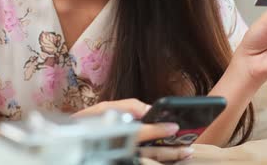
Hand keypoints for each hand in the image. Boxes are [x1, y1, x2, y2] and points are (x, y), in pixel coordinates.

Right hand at [72, 98, 193, 161]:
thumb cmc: (92, 121)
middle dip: (171, 151)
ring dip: (170, 157)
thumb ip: (129, 106)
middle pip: (151, 152)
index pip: (141, 132)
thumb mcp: (106, 108)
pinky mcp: (128, 158)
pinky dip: (161, 160)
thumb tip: (150, 109)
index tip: (174, 127)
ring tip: (186, 152)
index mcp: (118, 131)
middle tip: (188, 147)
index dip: (158, 130)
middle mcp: (124, 146)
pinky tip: (173, 157)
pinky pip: (147, 161)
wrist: (78, 137)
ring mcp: (127, 156)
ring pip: (152, 159)